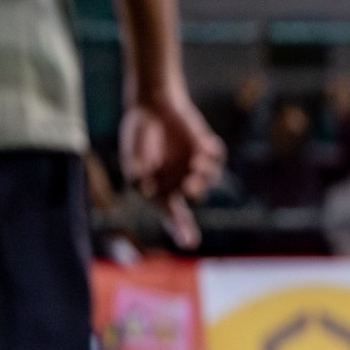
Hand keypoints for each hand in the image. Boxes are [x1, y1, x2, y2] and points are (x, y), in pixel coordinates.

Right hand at [119, 91, 224, 249]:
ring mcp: (197, 165)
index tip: (190, 242)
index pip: (173, 214)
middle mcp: (183, 181)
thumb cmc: (138, 136)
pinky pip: (217, 156)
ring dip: (205, 172)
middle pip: (197, 194)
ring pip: (210, 177)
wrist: (151, 106)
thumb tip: (146, 189)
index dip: (181, 228)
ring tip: (196, 161)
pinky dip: (213, 153)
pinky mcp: (207, 148)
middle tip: (189, 184)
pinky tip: (203, 145)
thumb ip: (137, 172)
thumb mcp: (132, 155)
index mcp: (162, 190)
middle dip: (195, 189)